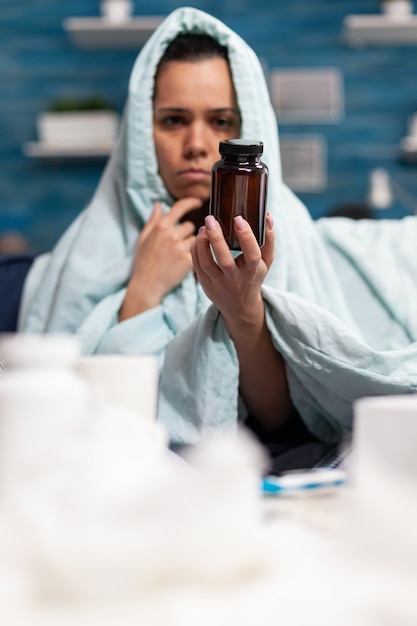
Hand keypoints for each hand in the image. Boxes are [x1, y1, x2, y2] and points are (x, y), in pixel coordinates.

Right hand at [119, 198, 200, 319]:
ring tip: (177, 256)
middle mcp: (171, 235)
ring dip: (190, 245)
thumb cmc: (144, 261)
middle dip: (186, 233)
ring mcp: (180, 247)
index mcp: (160, 227)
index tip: (198, 201)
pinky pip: (197, 251)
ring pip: (195, 239)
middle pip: (190, 226)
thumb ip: (153, 220)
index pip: (180, 207)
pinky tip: (181, 262)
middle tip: (175, 246)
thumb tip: (159, 204)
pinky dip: (192, 256)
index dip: (191, 202)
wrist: (147, 285)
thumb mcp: (143, 238)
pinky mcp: (188, 259)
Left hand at [191, 213, 274, 332]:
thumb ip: (268, 239)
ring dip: (201, 243)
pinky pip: (196, 265)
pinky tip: (199, 237)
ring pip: (206, 263)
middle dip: (216, 237)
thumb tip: (267, 216)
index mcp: (252, 271)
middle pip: (224, 259)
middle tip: (211, 219)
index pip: (251, 254)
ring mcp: (218, 283)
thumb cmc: (253, 277)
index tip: (239, 218)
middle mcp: (235, 278)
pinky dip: (195, 249)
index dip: (246, 236)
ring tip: (204, 227)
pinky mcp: (205, 283)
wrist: (239, 306)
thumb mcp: (266, 261)